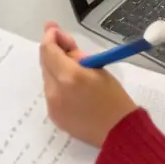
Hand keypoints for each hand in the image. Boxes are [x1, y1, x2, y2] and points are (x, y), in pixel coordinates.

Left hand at [40, 22, 137, 148]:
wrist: (119, 133)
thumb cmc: (114, 97)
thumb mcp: (97, 68)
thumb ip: (74, 54)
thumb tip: (58, 38)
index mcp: (69, 76)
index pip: (48, 50)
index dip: (50, 37)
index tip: (55, 30)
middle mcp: (55, 91)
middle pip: (45, 64)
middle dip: (54, 53)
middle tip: (69, 48)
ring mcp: (52, 106)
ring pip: (47, 79)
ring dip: (56, 70)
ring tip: (75, 72)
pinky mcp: (54, 117)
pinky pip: (51, 94)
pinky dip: (58, 86)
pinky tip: (73, 89)